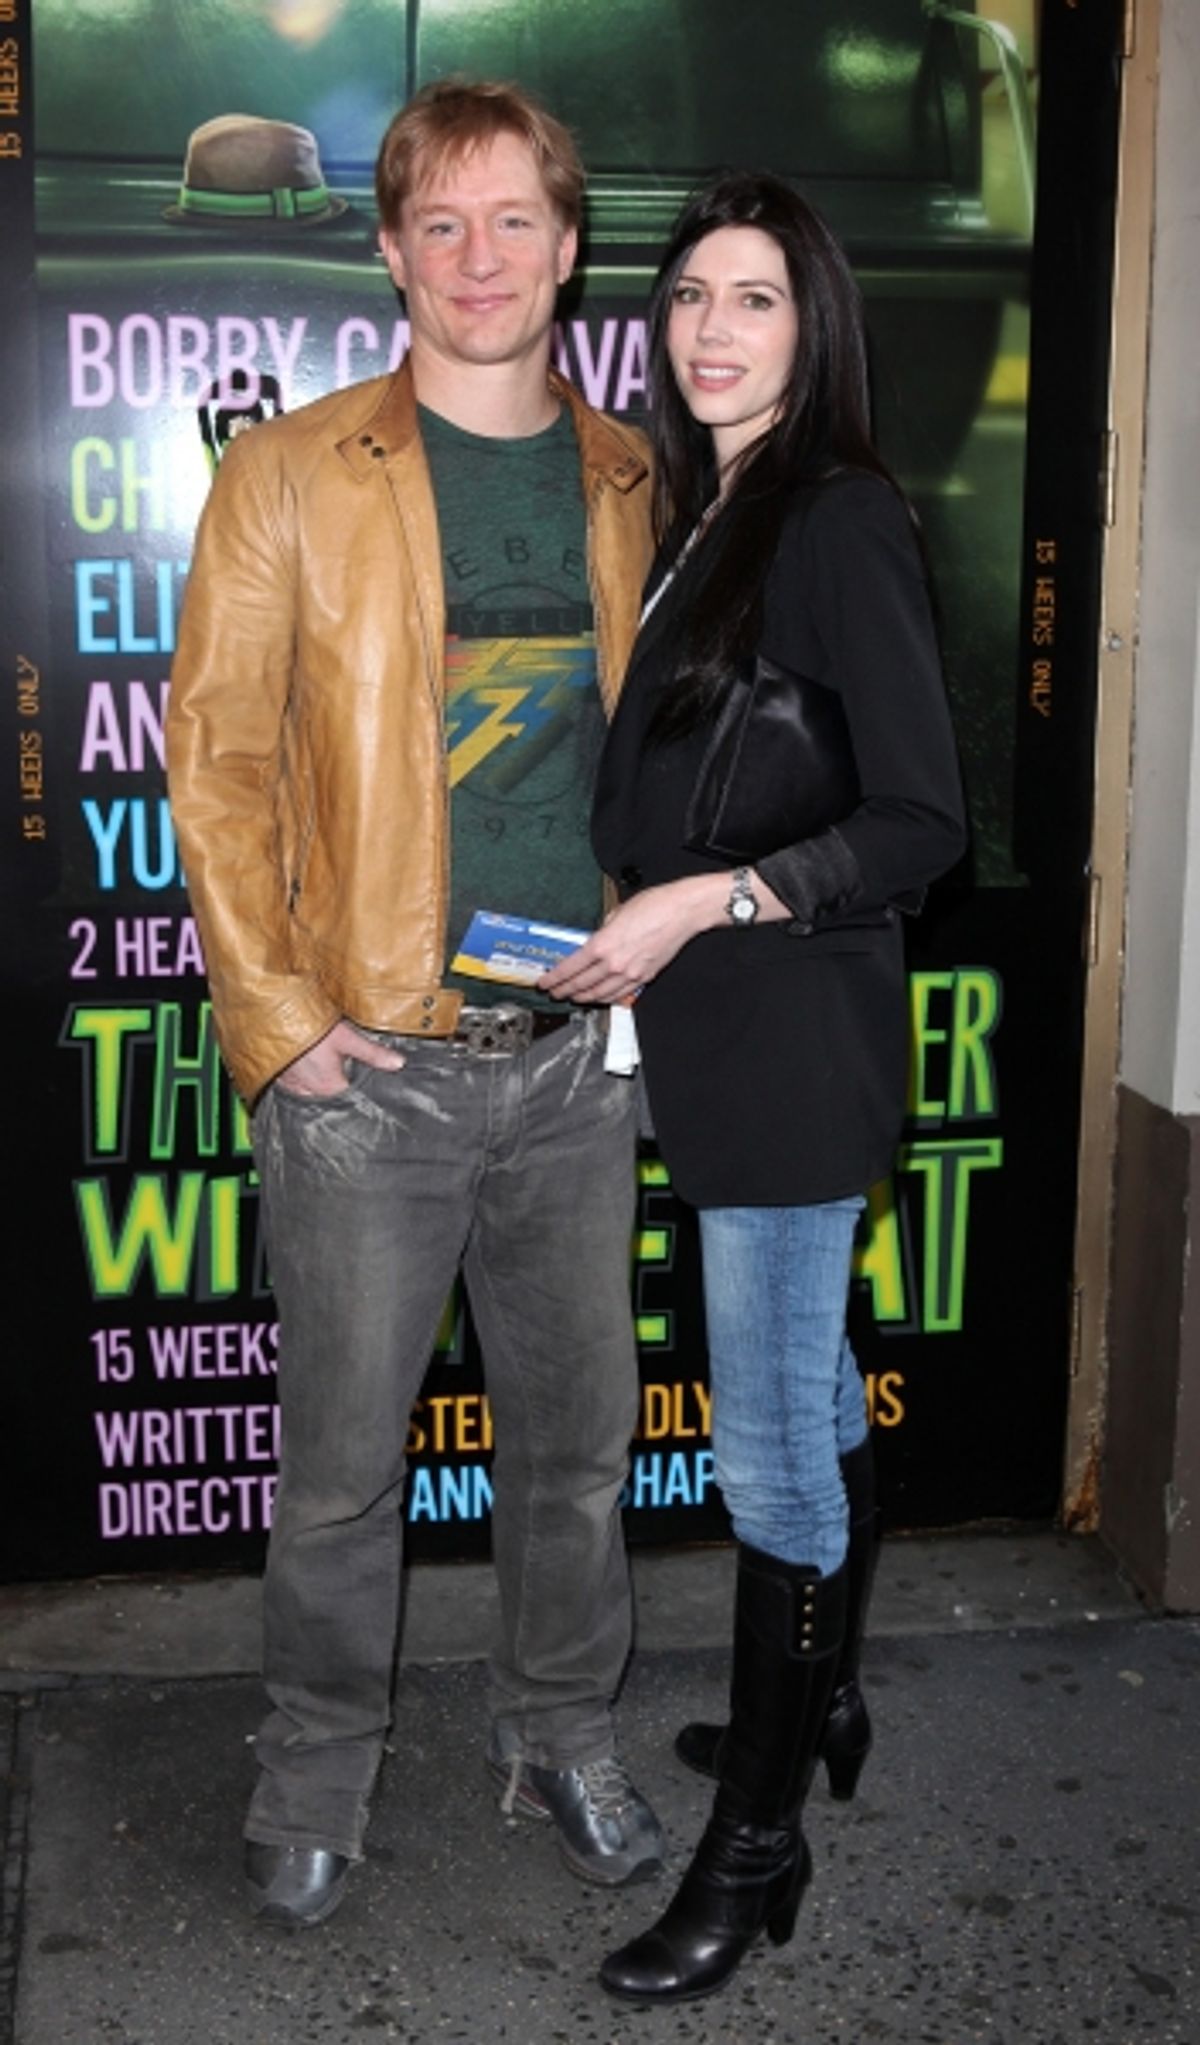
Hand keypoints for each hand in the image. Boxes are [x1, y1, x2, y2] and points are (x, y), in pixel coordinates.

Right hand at [274, 1020, 404, 1098]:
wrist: (274, 1017)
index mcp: (329, 1086)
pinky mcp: (278, 1077)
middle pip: (331, 1092)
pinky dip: (300, 1075)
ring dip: (317, 1078)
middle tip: (339, 1062)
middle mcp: (310, 1091)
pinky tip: (304, 1063)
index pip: (350, 1094)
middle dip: (337, 1080)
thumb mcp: (346, 1038)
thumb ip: (373, 1053)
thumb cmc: (309, 1027)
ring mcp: (291, 1085)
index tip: (359, 1073)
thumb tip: (398, 1063)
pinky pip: (294, 1083)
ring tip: (322, 1061)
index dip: (357, 1082)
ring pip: (311, 1088)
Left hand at [540, 878, 720, 1005]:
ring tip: (573, 997)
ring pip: (600, 994)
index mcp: (603, 944)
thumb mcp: (616, 912)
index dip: (554, 978)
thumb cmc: (654, 906)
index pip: (570, 968)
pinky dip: (605, 998)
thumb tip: (595, 939)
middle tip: (554, 993)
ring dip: (583, 998)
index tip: (545, 982)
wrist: (681, 912)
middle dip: (564, 990)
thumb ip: (602, 930)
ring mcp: (630, 973)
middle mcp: (614, 963)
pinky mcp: (644, 977)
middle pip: (582, 984)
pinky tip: (599, 997)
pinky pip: (620, 994)